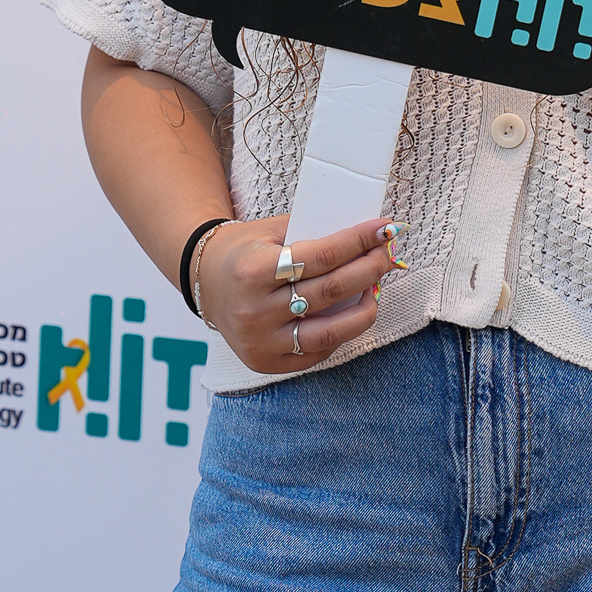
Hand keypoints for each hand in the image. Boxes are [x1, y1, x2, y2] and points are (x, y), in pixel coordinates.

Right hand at [195, 214, 403, 374]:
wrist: (204, 282)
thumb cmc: (245, 251)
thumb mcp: (271, 232)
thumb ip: (314, 234)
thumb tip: (368, 236)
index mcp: (254, 270)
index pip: (322, 256)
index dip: (359, 241)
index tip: (384, 229)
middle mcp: (256, 310)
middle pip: (331, 290)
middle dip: (369, 269)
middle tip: (387, 254)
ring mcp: (261, 341)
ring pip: (331, 330)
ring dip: (365, 307)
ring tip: (377, 287)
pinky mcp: (266, 363)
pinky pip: (317, 351)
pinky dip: (342, 332)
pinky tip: (353, 312)